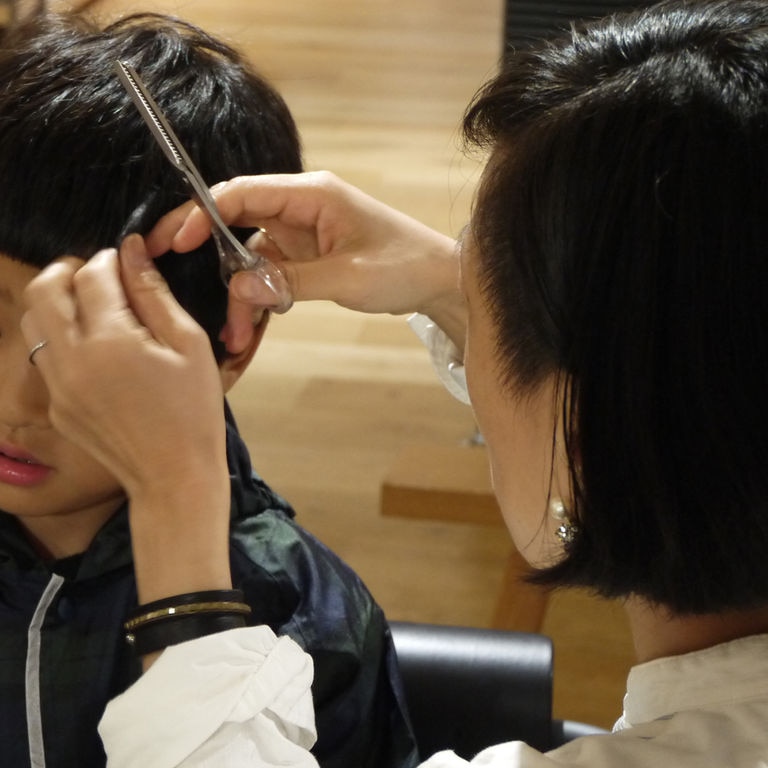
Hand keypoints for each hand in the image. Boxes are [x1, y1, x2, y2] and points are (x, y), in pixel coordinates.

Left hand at [20, 235, 231, 603]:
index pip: (91, 274)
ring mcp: (57, 385)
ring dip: (57, 302)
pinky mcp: (56, 405)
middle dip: (69, 270)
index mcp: (110, 341)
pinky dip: (62, 337)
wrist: (174, 476)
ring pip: (33, 321)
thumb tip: (131, 252)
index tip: (128, 261)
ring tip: (93, 308)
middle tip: (100, 275)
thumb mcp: (190, 344)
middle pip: (44, 289)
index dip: (110, 258)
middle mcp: (72, 359)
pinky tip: (97, 349)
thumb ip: (155, 294)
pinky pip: (45, 356)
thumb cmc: (194, 410)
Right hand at [146, 171, 465, 353]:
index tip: (174, 242)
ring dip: (240, 294)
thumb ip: (290, 281)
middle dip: (209, 257)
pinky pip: (270, 274)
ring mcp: (303, 232)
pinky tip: (251, 328)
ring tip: (235, 336)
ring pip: (251, 257)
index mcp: (311, 194)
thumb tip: (238, 286)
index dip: (201, 213)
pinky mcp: (308, 255)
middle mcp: (301, 207)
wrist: (439, 280)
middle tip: (174, 281)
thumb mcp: (348, 277)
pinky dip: (260, 299)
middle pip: (237, 222)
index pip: (242, 193)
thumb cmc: (404, 266)